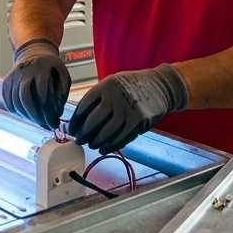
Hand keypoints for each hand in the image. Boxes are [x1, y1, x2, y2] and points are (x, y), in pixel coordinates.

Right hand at [2, 38, 70, 129]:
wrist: (33, 51)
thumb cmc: (50, 65)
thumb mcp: (62, 73)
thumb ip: (62, 92)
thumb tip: (57, 113)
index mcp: (40, 67)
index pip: (41, 92)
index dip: (47, 109)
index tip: (54, 121)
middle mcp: (24, 71)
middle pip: (25, 98)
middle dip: (35, 116)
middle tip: (45, 125)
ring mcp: (12, 77)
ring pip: (16, 102)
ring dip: (27, 117)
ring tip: (39, 122)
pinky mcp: (6, 83)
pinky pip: (9, 103)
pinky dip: (18, 113)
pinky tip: (28, 116)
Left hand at [68, 64, 188, 152]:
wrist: (160, 86)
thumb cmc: (132, 86)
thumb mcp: (113, 83)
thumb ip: (98, 99)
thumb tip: (80, 121)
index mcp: (105, 86)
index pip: (84, 106)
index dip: (75, 121)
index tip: (72, 130)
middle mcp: (115, 97)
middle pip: (92, 122)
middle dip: (83, 134)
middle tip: (80, 140)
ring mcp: (127, 110)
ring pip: (106, 133)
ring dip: (96, 142)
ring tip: (92, 144)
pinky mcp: (138, 122)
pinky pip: (120, 138)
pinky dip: (110, 146)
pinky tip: (104, 148)